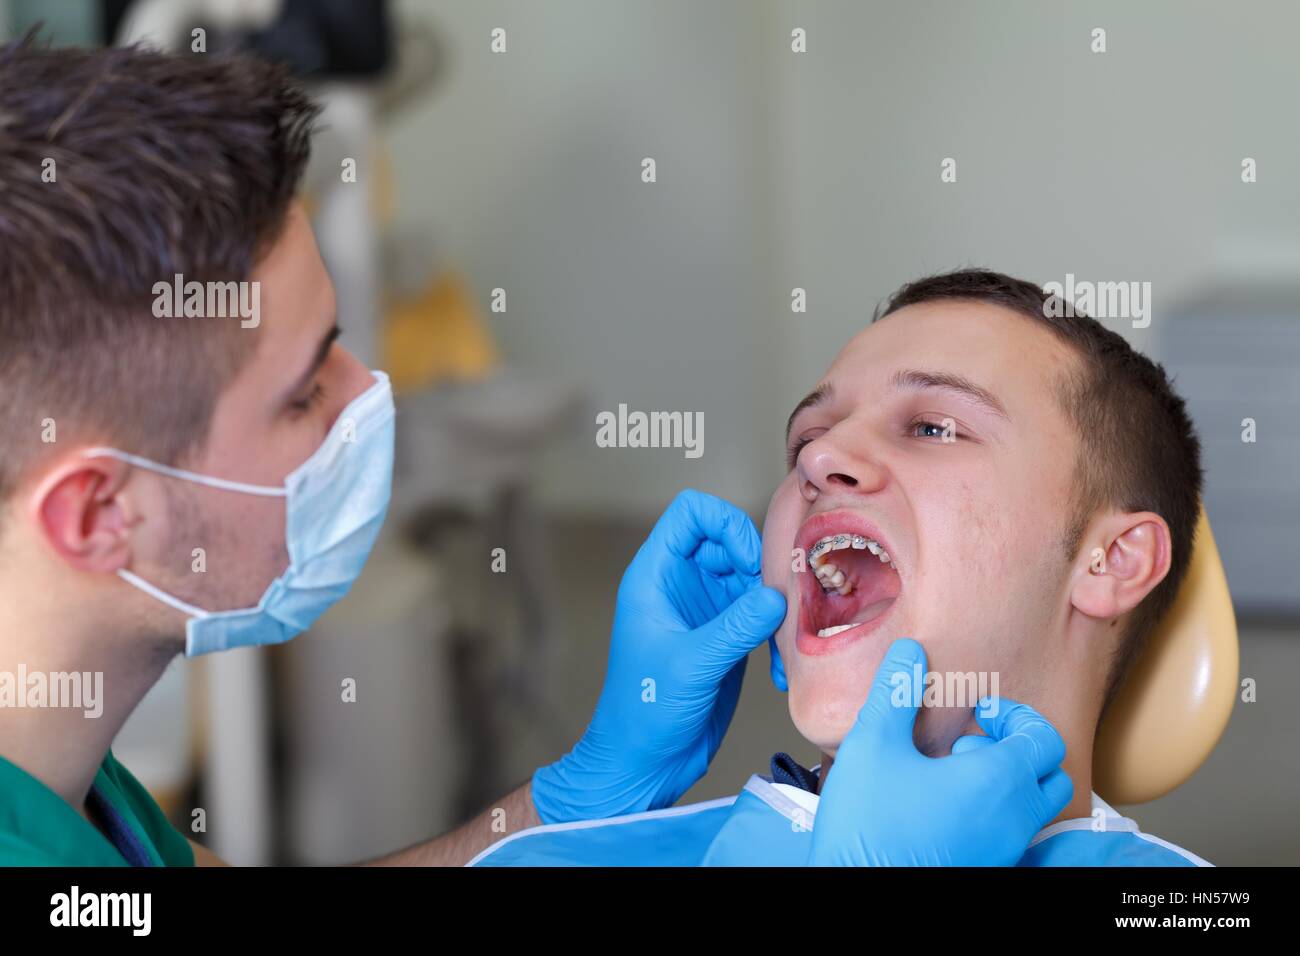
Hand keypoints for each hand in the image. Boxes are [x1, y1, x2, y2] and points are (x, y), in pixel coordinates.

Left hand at [531, 490, 786, 822]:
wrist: (645, 762)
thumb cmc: (644, 711)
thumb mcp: (690, 665)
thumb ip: (734, 628)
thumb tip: (777, 595)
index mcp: (657, 575)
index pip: (692, 512)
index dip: (726, 524)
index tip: (748, 562)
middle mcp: (683, 584)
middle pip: (732, 540)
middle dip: (762, 565)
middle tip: (778, 603)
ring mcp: (707, 610)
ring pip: (754, 577)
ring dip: (776, 603)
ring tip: (784, 638)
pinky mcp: (728, 637)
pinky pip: (762, 615)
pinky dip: (776, 634)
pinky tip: (778, 669)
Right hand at [809, 637, 1072, 865]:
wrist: (856, 893)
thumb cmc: (869, 827)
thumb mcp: (872, 744)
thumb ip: (895, 692)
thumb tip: (910, 652)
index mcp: (998, 783)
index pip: (1044, 739)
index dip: (1014, 716)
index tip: (978, 713)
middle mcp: (1013, 820)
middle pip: (1051, 775)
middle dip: (1019, 749)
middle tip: (972, 742)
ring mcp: (1004, 851)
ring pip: (1033, 808)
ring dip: (1006, 782)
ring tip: (951, 775)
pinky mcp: (986, 868)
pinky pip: (1011, 834)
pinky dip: (994, 812)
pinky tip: (941, 806)